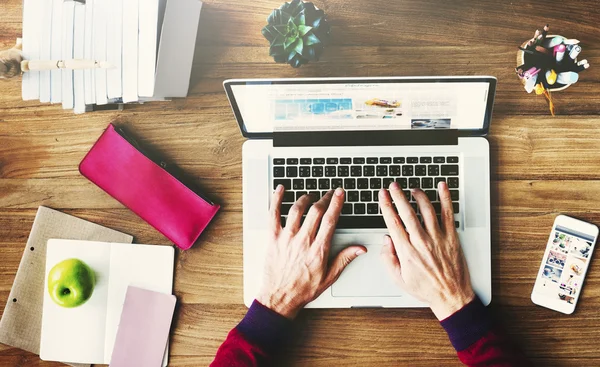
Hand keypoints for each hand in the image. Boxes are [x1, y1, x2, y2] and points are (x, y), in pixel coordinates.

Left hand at [256, 186, 366, 318]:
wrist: (280, 297)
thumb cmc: (303, 289)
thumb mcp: (329, 277)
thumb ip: (344, 259)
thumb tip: (360, 249)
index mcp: (318, 249)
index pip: (330, 220)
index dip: (337, 203)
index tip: (340, 193)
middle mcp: (303, 241)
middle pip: (315, 211)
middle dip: (324, 198)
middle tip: (329, 193)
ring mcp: (287, 238)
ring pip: (296, 210)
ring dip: (305, 199)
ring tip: (311, 196)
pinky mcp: (273, 238)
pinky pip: (273, 214)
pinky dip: (277, 200)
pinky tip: (280, 189)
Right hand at [379, 181, 474, 319]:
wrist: (451, 296)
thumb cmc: (426, 289)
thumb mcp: (399, 279)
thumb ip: (388, 259)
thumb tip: (385, 241)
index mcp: (407, 251)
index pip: (393, 222)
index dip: (386, 206)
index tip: (383, 196)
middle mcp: (422, 242)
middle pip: (407, 213)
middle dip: (398, 196)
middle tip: (393, 186)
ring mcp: (438, 238)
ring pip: (427, 210)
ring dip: (418, 196)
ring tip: (412, 189)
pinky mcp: (451, 237)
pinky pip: (448, 214)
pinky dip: (446, 198)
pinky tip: (442, 187)